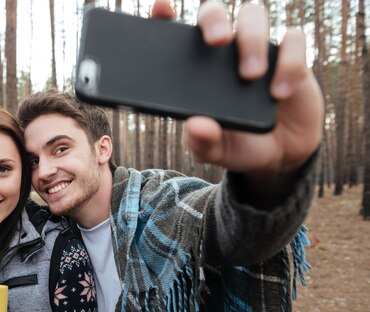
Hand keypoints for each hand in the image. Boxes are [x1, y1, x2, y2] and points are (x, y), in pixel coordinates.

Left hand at [151, 0, 323, 189]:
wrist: (280, 154)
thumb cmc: (237, 144)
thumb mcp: (215, 150)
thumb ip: (201, 141)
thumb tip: (195, 126)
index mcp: (196, 66)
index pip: (175, 32)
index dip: (165, 14)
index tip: (161, 8)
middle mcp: (224, 50)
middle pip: (214, 12)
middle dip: (214, 19)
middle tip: (218, 42)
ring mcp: (257, 48)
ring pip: (253, 15)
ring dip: (252, 41)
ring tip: (251, 76)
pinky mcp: (291, 55)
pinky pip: (293, 39)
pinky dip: (289, 61)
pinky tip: (279, 92)